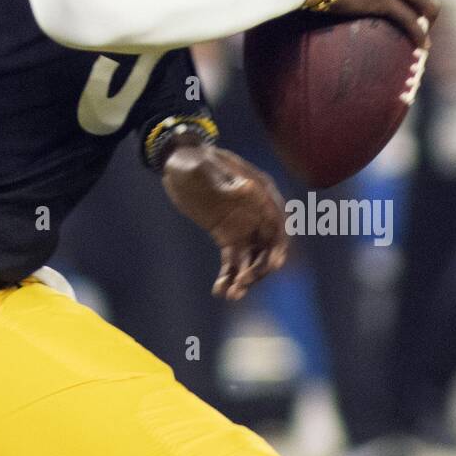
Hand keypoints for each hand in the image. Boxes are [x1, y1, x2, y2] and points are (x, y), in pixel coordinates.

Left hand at [162, 141, 288, 299]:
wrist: (178, 163)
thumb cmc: (191, 161)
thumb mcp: (202, 167)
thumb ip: (223, 179)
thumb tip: (247, 188)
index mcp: (260, 192)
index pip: (278, 223)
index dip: (278, 246)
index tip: (273, 266)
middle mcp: (257, 212)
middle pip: (268, 246)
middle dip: (259, 268)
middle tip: (242, 284)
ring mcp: (244, 226)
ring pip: (252, 258)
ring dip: (245, 278)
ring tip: (230, 294)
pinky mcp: (228, 236)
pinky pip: (234, 261)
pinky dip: (229, 276)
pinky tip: (219, 291)